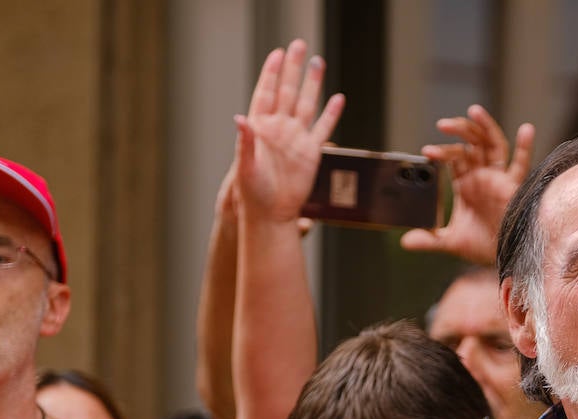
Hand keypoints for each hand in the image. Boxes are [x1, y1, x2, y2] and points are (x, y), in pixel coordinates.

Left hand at [235, 40, 344, 223]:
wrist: (272, 213)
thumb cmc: (252, 193)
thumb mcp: (244, 167)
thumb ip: (245, 142)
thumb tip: (240, 118)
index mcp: (260, 128)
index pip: (266, 92)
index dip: (271, 73)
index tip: (277, 53)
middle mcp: (279, 129)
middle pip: (287, 91)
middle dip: (293, 68)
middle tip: (299, 45)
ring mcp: (296, 139)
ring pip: (306, 104)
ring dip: (312, 84)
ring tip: (318, 62)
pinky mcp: (311, 152)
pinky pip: (323, 128)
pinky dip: (330, 113)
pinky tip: (337, 98)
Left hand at [401, 104, 533, 263]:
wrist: (504, 256)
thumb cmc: (481, 246)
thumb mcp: (450, 242)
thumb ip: (429, 240)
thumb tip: (405, 242)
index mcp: (465, 183)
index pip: (453, 157)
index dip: (442, 152)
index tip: (428, 152)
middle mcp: (482, 175)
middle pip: (471, 144)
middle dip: (459, 131)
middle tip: (442, 125)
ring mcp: (498, 178)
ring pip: (492, 144)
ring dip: (483, 127)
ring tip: (473, 111)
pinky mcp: (513, 186)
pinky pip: (520, 164)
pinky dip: (524, 147)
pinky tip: (526, 129)